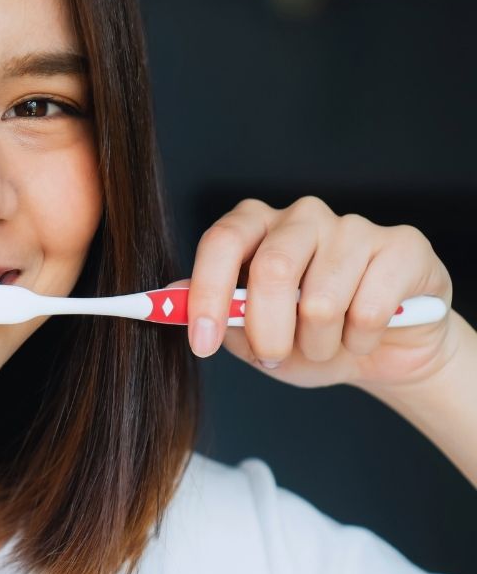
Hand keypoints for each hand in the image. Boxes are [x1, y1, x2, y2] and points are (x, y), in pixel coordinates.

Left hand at [169, 196, 455, 391]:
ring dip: (317, 344)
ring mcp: (353, 226)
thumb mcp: (251, 337)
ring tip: (324, 345)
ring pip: (322, 301)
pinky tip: (363, 335)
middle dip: (267, 331)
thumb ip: (216, 315)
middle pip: (273, 269)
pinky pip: (369, 309)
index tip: (201, 344)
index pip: (222, 241)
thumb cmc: (308, 338)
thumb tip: (172, 295)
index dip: (207, 293)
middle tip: (272, 357)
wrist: (382, 350)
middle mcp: (302, 216)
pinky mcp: (401, 246)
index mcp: (256, 227)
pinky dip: (359, 341)